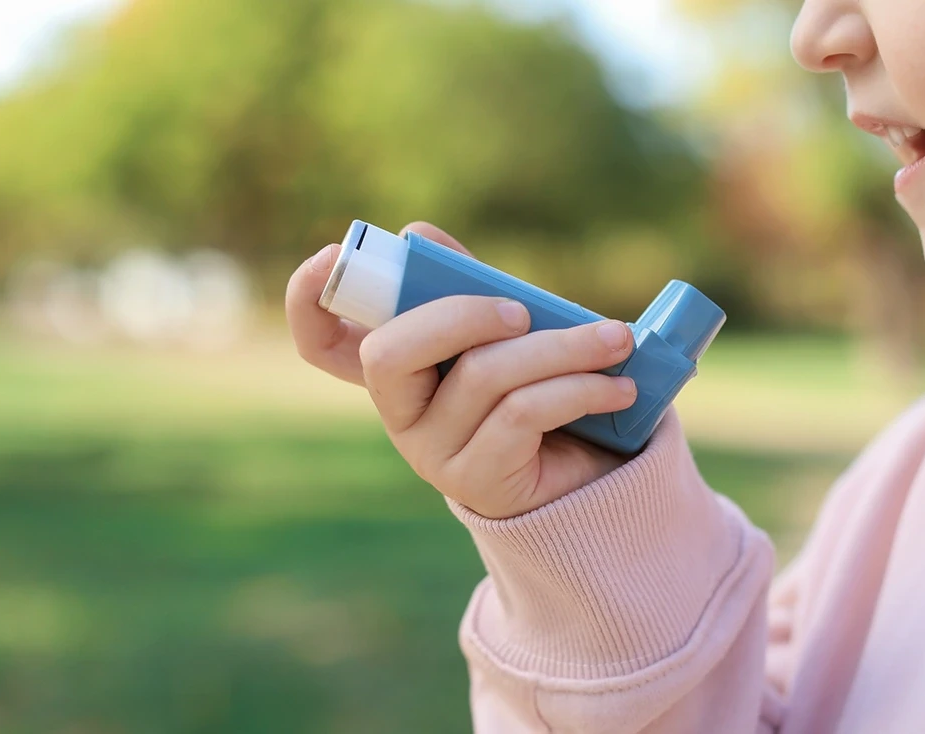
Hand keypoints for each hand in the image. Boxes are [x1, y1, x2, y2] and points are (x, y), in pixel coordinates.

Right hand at [285, 222, 638, 518]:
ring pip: (482, 376)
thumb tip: (418, 232)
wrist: (590, 475)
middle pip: (389, 353)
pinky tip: (617, 387)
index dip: (307, 301)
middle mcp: (398, 412)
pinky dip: (578, 388)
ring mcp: (431, 452)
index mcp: (397, 369)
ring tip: (615, 341)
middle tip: (522, 309)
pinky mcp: (476, 480)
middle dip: (460, 315)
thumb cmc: (540, 388)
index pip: (321, 342)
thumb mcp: (507, 332)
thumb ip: (469, 286)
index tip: (329, 257)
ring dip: (560, 348)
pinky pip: (523, 414)